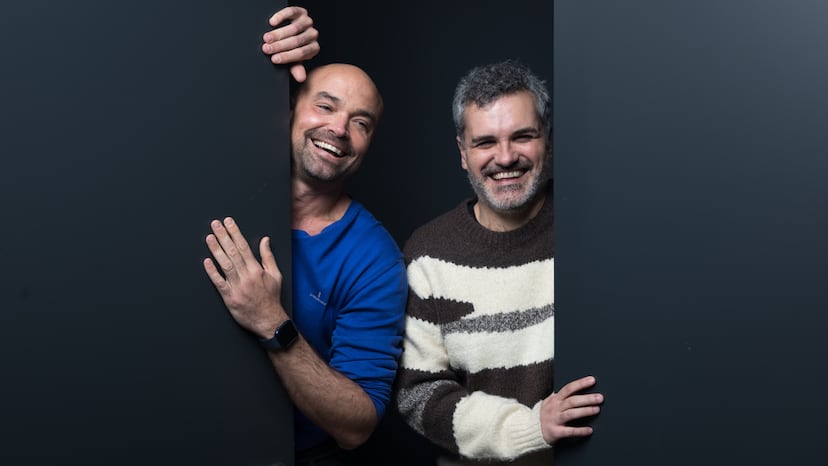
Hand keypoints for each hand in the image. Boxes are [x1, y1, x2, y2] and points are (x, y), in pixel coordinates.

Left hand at [203, 217, 285, 336]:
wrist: (268, 320)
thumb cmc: (271, 298)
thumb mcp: (276, 275)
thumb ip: (268, 257)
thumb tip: (265, 240)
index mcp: (257, 270)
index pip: (244, 247)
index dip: (235, 233)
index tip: (228, 223)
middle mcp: (246, 276)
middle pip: (233, 252)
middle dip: (223, 236)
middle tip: (215, 224)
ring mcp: (237, 287)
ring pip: (225, 264)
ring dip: (216, 250)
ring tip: (209, 237)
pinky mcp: (229, 297)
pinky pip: (219, 282)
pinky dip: (212, 272)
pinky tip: (206, 261)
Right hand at [262, 6, 319, 81]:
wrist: (297, 30)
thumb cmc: (295, 47)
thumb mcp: (295, 58)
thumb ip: (296, 67)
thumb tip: (300, 78)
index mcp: (313, 48)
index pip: (301, 53)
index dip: (287, 57)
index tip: (274, 59)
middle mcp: (313, 34)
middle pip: (296, 41)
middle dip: (280, 46)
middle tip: (266, 49)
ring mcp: (308, 22)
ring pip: (294, 28)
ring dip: (278, 34)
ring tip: (266, 38)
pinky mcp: (301, 12)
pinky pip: (291, 12)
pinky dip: (281, 17)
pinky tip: (272, 22)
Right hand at [539, 376, 603, 443]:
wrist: (531, 429)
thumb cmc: (547, 415)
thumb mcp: (552, 402)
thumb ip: (563, 397)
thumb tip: (581, 389)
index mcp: (555, 399)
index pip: (568, 388)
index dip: (580, 383)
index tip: (592, 380)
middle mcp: (554, 408)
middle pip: (572, 401)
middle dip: (586, 398)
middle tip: (600, 398)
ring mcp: (554, 419)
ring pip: (570, 414)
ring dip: (584, 411)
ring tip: (596, 410)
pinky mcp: (554, 432)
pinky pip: (568, 431)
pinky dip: (579, 431)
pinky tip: (589, 430)